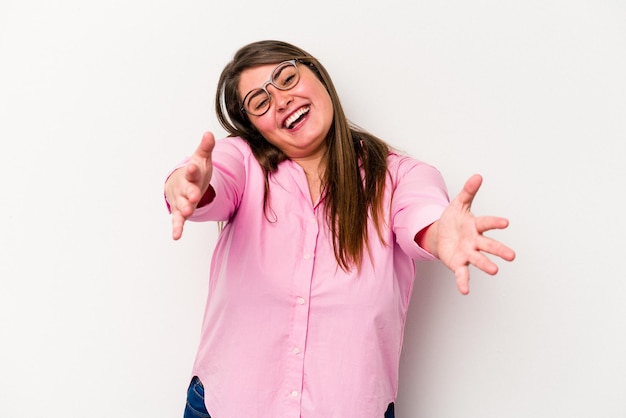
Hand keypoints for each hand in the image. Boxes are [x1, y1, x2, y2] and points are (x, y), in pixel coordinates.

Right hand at [165, 132, 214, 239]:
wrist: (180, 183)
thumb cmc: (194, 172)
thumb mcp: (202, 159)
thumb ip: (206, 148)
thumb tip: (209, 133)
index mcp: (191, 174)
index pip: (192, 171)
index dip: (192, 170)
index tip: (192, 167)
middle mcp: (184, 187)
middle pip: (186, 190)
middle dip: (190, 193)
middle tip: (194, 196)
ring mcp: (181, 200)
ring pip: (181, 205)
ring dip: (184, 208)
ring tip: (188, 211)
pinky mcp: (180, 212)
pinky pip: (178, 220)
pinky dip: (177, 227)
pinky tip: (176, 236)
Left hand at [435, 174, 515, 293]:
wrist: (440, 235)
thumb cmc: (453, 220)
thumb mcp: (458, 204)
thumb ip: (468, 192)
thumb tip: (477, 176)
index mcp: (475, 226)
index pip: (486, 223)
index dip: (495, 222)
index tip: (506, 222)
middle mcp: (475, 241)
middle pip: (488, 245)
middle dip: (499, 250)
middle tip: (512, 256)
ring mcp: (467, 253)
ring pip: (478, 260)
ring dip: (486, 265)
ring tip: (494, 271)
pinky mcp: (458, 263)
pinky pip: (462, 274)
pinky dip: (464, 282)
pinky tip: (465, 291)